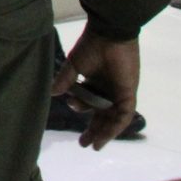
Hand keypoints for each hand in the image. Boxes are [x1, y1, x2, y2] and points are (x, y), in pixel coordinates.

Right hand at [54, 29, 140, 148]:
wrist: (110, 35)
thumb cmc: (92, 46)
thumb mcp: (74, 65)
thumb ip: (65, 80)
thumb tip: (52, 93)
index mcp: (96, 82)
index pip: (90, 102)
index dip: (81, 110)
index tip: (70, 110)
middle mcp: (109, 90)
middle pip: (102, 115)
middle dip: (93, 130)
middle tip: (83, 143)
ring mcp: (120, 93)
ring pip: (113, 119)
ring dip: (104, 133)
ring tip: (94, 146)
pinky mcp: (128, 94)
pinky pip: (123, 116)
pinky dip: (115, 127)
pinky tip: (104, 137)